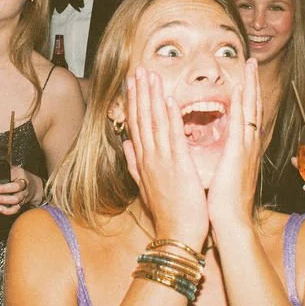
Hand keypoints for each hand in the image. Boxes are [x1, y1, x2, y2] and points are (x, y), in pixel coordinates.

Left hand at [0, 166, 42, 215]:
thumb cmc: (21, 178)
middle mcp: (23, 185)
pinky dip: (7, 210)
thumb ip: (1, 167)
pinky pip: (16, 208)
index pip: (13, 173)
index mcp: (20, 174)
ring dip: (4, 200)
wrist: (36, 188)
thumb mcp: (13, 169)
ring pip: (15, 199)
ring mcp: (23, 195)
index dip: (5, 176)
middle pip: (15, 187)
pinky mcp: (21, 204)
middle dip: (3, 189)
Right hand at [121, 67, 208, 246]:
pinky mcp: (179, 166)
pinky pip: (174, 137)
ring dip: (152, 97)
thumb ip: (134, 164)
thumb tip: (125, 144)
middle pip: (142, 119)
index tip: (132, 83)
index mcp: (143, 161)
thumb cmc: (166, 213)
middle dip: (140, 92)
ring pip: (155, 122)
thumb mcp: (144, 187)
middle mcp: (149, 157)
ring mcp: (162, 161)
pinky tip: (169, 100)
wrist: (176, 235)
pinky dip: (171, 118)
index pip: (136, 125)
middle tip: (138, 70)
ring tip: (150, 75)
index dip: (133, 102)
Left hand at [207, 58, 262, 229]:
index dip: (246, 96)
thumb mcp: (220, 175)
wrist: (231, 223)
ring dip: (250, 86)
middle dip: (252, 83)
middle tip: (252, 63)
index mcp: (242, 150)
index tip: (244, 78)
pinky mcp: (239, 153)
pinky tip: (239, 89)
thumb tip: (211, 150)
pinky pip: (242, 123)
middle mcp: (248, 145)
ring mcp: (246, 148)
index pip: (246, 116)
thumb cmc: (222, 205)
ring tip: (250, 65)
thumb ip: (219, 159)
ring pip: (250, 109)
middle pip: (252, 107)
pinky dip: (242, 105)